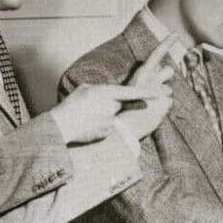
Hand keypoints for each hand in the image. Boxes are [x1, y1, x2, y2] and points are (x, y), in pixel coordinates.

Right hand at [51, 83, 168, 144]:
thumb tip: (109, 94)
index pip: (133, 92)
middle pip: (122, 106)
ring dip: (104, 118)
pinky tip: (88, 128)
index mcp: (106, 92)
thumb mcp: (85, 90)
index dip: (149, 92)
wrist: (61, 126)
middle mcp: (111, 106)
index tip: (162, 91)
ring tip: (87, 119)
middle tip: (94, 110)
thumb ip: (101, 91)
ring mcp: (111, 120)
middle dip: (114, 107)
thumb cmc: (71, 106)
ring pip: (115, 118)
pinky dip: (101, 128)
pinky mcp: (108, 133)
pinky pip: (109, 129)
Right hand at [114, 36, 176, 138]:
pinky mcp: (166, 102)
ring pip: (169, 89)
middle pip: (169, 70)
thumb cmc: (124, 110)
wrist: (122, 128)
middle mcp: (151, 80)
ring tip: (150, 104)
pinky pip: (168, 104)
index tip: (176, 34)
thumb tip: (156, 77)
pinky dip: (162, 109)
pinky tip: (152, 114)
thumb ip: (145, 82)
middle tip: (157, 87)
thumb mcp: (131, 91)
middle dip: (165, 76)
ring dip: (163, 94)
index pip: (156, 54)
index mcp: (140, 74)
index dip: (167, 43)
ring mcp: (160, 91)